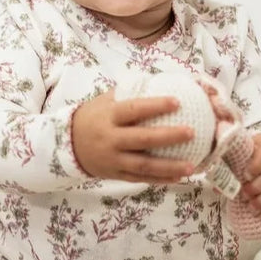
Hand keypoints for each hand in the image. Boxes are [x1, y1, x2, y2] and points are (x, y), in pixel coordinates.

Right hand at [72, 89, 197, 182]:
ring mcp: (113, 159)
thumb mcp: (104, 102)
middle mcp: (110, 139)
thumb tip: (160, 80)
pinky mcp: (115, 175)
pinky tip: (179, 178)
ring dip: (169, 166)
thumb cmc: (92, 118)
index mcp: (108, 117)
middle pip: (142, 139)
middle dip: (168, 136)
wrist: (67, 145)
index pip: (133, 110)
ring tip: (192, 166)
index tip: (177, 102)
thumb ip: (129, 92)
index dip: (155, 106)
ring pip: (143, 165)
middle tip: (191, 132)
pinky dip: (160, 179)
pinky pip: (140, 179)